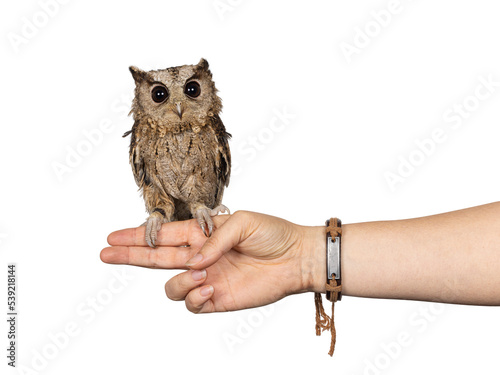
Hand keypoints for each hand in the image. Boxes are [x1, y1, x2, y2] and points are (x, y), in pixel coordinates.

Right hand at [100, 211, 325, 312]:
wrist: (296, 258)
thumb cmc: (273, 234)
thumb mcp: (243, 222)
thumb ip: (214, 238)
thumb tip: (194, 259)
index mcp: (203, 234)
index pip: (164, 235)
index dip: (139, 235)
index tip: (113, 236)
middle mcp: (200, 256)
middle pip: (156, 257)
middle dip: (130, 254)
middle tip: (106, 252)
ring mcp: (207, 278)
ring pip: (172, 285)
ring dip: (179, 280)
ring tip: (200, 273)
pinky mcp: (217, 299)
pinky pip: (192, 303)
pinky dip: (195, 296)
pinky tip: (211, 286)